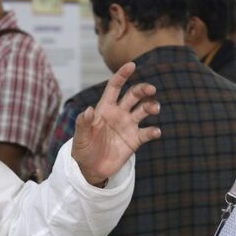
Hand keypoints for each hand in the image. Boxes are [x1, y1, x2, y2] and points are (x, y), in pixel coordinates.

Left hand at [72, 62, 160, 185]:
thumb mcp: (80, 137)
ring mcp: (128, 126)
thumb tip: (88, 109)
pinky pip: (147, 132)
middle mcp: (119, 113)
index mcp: (104, 108)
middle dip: (143, 89)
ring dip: (151, 106)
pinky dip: (154, 131)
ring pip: (144, 110)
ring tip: (155, 109)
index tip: (132, 65)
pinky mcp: (135, 140)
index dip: (122, 75)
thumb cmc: (83, 150)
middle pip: (134, 95)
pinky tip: (155, 132)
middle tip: (151, 89)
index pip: (114, 87)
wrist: (90, 169)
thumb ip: (83, 123)